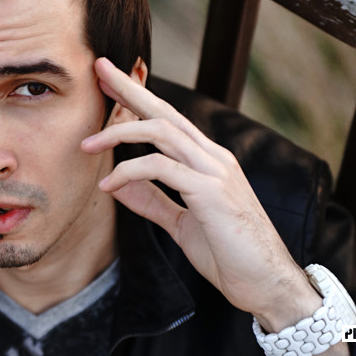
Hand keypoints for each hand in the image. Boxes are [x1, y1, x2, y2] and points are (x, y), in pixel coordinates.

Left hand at [81, 58, 325, 333]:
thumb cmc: (230, 256)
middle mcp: (213, 158)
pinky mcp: (212, 192)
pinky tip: (109, 185)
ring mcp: (215, 172)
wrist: (268, 287)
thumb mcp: (181, 224)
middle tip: (99, 68)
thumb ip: (152, 202)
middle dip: (130, 88)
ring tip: (87, 144)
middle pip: (165, 111)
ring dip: (120, 132)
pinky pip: (162, 168)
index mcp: (207, 161)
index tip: (110, 81)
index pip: (168, 119)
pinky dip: (131, 171)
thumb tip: (117, 184)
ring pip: (162, 131)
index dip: (138, 98)